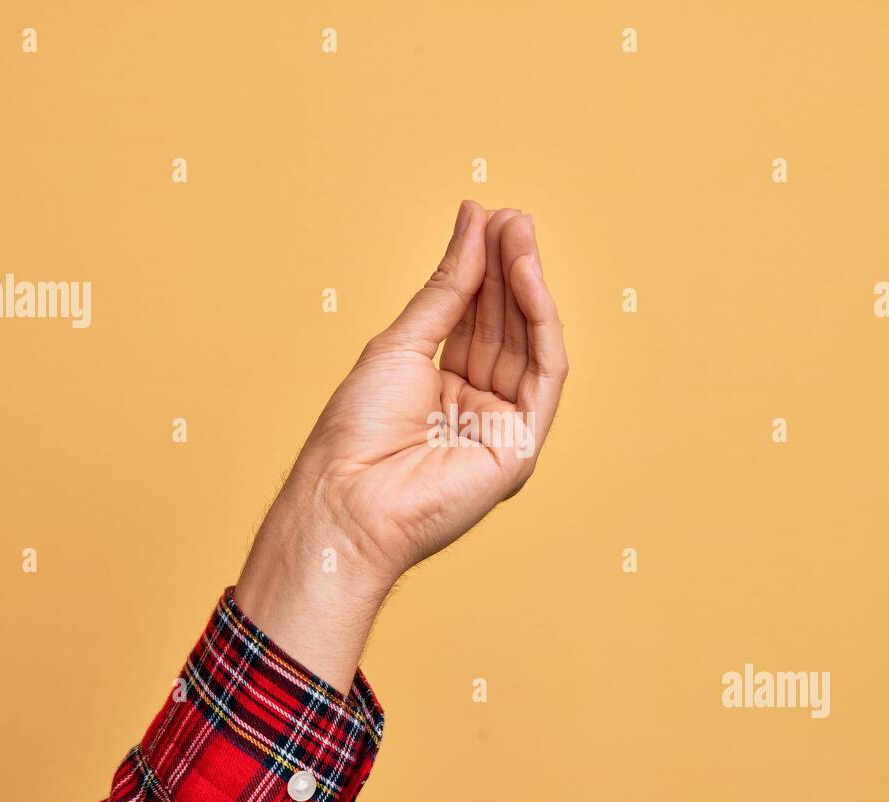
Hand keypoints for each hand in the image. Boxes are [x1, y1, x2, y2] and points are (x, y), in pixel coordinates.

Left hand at [236, 200, 568, 691]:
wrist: (345, 496)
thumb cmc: (356, 431)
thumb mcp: (401, 343)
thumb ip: (446, 289)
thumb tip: (472, 223)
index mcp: (443, 387)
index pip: (475, 318)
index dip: (482, 268)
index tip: (484, 217)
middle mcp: (477, 406)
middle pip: (506, 326)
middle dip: (509, 269)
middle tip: (511, 217)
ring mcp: (501, 426)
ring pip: (530, 345)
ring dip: (527, 286)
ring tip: (519, 234)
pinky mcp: (520, 447)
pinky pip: (543, 375)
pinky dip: (540, 324)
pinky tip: (527, 279)